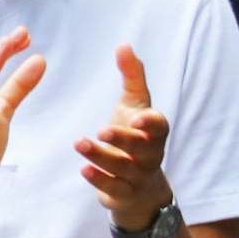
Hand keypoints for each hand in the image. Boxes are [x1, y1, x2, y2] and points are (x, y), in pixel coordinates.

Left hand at [77, 45, 172, 232]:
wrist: (141, 185)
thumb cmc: (136, 135)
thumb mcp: (135, 105)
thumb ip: (132, 76)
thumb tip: (124, 44)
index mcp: (154, 132)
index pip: (159, 127)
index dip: (150, 124)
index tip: (136, 119)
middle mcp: (150, 155)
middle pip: (141, 148)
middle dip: (123, 139)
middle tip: (101, 130)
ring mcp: (138, 176)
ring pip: (123, 168)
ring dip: (102, 157)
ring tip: (79, 143)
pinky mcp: (123, 193)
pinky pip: (114, 189)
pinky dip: (99, 181)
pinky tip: (83, 170)